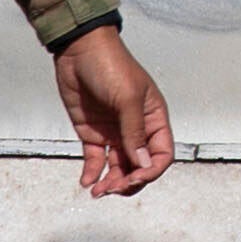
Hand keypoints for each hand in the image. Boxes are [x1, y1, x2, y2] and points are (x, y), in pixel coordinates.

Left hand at [53, 26, 173, 195]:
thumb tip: (143, 164)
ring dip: (110, 182)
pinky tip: (86, 181)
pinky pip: (95, 160)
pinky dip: (92, 173)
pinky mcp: (93, 133)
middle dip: (128, 181)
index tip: (133, 178)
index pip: (161, 154)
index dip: (151, 171)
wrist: (79, 51)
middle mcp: (137, 129)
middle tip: (112, 188)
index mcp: (154, 119)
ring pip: (118, 168)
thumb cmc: (111, 65)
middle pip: (140, 166)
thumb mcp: (127, 97)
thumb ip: (135, 132)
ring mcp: (114, 132)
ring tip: (97, 191)